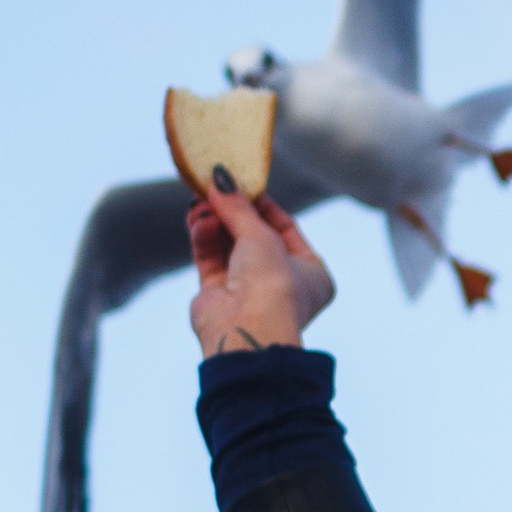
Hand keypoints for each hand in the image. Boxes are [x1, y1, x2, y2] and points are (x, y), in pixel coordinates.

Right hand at [188, 186, 335, 356]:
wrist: (247, 332)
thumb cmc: (272, 286)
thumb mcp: (262, 236)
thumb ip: (239, 207)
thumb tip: (220, 178)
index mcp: (312, 272)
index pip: (286, 227)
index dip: (262, 203)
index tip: (241, 182)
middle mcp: (281, 281)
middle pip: (252, 234)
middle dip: (231, 210)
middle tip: (212, 185)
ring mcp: (249, 289)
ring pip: (227, 244)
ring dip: (214, 220)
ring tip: (199, 201)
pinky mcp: (219, 294)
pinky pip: (211, 257)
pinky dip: (204, 237)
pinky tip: (199, 220)